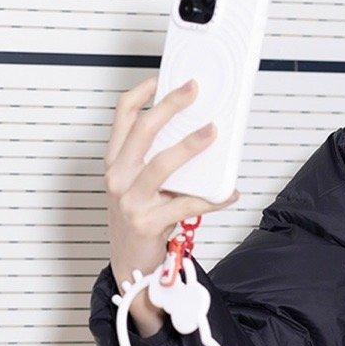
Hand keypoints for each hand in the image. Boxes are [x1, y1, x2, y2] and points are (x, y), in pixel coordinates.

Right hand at [103, 75, 239, 324]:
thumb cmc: (139, 221)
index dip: (141, 93)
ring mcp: (130, 200)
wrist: (130, 267)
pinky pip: (185, 204)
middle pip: (143, 130)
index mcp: (115, 163)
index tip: (162, 78)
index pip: (122, 118)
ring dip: (190, 145)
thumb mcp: (139, 187)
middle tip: (194, 90)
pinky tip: (229, 193)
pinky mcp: (147, 222)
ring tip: (213, 132)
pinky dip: (212, 198)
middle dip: (170, 105)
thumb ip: (158, 162)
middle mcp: (117, 178)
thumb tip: (199, 136)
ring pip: (162, 163)